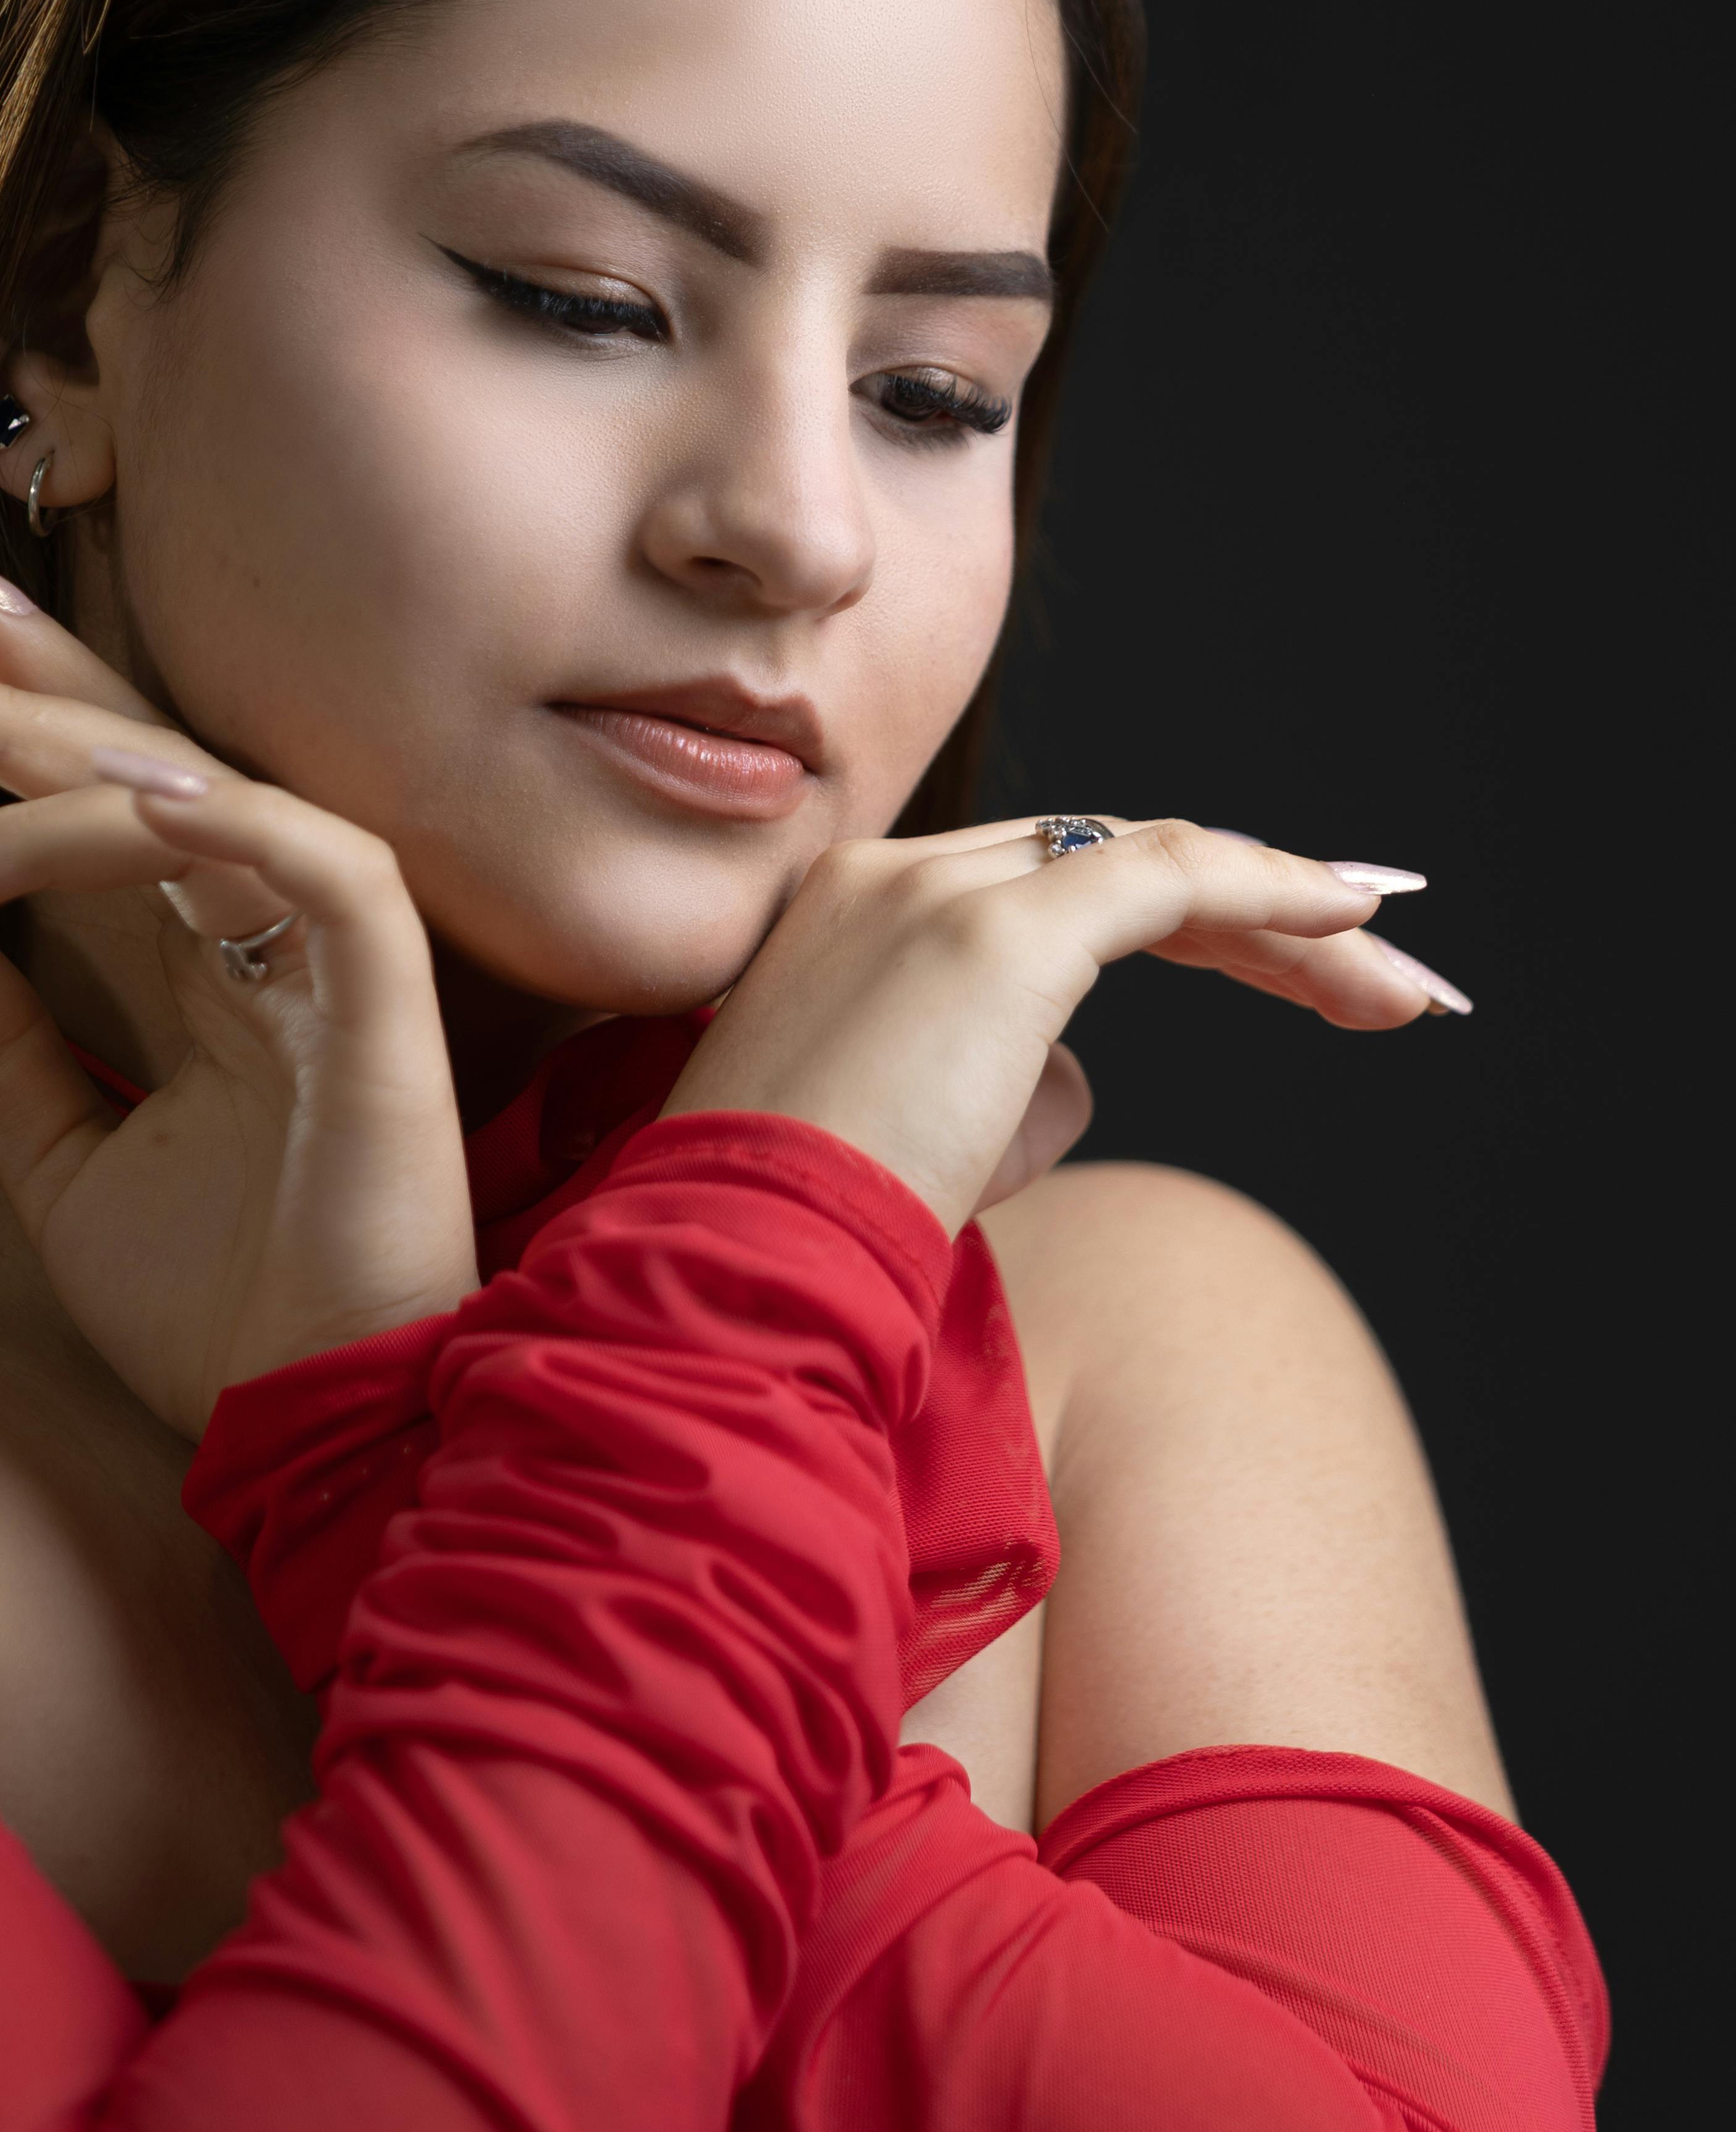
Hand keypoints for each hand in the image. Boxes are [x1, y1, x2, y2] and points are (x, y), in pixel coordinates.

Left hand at [0, 568, 476, 1434]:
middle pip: (147, 771)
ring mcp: (342, 964)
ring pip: (208, 802)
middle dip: (12, 700)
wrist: (315, 1435)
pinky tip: (129, 794)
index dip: (19, 719)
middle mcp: (278, 943)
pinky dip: (231, 821)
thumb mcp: (54, 1158)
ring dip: (60, 765)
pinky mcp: (395, 1005)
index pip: (111, 808)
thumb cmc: (216, 1319)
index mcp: (216, 973)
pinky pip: (325, 868)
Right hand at [663, 816, 1449, 1234]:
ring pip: (1154, 866)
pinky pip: (1170, 880)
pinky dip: (1272, 891)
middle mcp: (887, 877)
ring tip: (1397, 987)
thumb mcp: (898, 1147)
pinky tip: (1354, 915)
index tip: (1270, 963)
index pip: (1039, 884)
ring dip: (1290, 924)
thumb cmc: (799, 1245)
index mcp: (845, 915)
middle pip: (1107, 861)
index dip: (1170, 913)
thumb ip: (987, 1090)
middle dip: (1252, 913)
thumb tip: (1076, 1076)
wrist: (733, 1271)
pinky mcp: (994, 940)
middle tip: (1371, 971)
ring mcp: (936, 897)